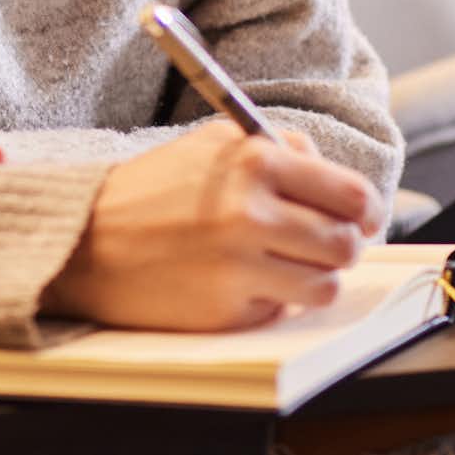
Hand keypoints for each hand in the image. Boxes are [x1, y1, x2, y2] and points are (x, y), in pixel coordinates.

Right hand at [43, 119, 383, 332]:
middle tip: (324, 244)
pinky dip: (274, 299)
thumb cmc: (156, 188)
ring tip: (286, 266)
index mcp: (255, 162)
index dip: (364, 210)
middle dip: (343, 246)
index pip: (350, 193)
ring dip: (315, 278)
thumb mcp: (215, 144)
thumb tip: (337, 183)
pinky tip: (244, 281)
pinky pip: (283, 309)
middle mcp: (252, 212)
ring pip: (326, 285)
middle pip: (346, 243)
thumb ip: (279, 151)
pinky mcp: (229, 310)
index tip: (360, 217)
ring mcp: (241, 266)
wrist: (90, 240)